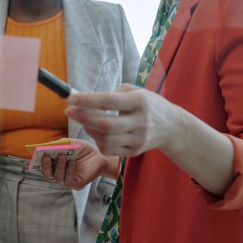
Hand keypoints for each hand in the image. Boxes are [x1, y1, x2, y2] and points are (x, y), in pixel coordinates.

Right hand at [39, 139, 108, 189]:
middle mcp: (59, 173)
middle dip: (45, 165)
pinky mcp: (76, 184)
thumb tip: (48, 145)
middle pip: (47, 174)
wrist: (99, 155)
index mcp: (55, 163)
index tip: (37, 152)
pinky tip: (72, 163)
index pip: (43, 165)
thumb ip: (59, 144)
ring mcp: (67, 180)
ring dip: (58, 166)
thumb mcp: (70, 143)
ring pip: (57, 178)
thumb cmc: (83, 149)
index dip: (38, 160)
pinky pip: (68, 181)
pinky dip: (69, 171)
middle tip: (45, 156)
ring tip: (62, 156)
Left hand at [65, 84, 185, 157]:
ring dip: (88, 129)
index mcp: (140, 102)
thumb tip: (85, 99)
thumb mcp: (136, 91)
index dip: (87, 100)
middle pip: (105, 124)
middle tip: (69, 110)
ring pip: (105, 139)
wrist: (173, 127)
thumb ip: (112, 93)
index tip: (70, 98)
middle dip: (83, 117)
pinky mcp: (135, 151)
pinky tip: (96, 131)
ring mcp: (138, 139)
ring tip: (84, 120)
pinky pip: (108, 149)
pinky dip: (97, 140)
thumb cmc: (148, 104)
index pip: (109, 101)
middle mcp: (140, 122)